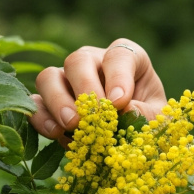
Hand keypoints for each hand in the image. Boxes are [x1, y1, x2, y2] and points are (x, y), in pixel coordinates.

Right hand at [29, 39, 166, 140]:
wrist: (133, 139)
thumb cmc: (150, 119)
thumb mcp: (156, 117)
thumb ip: (145, 113)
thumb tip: (123, 110)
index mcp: (128, 59)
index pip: (119, 54)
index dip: (118, 76)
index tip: (120, 101)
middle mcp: (94, 62)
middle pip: (78, 60)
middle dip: (84, 87)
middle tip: (92, 116)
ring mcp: (69, 80)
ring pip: (49, 76)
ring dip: (58, 100)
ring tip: (72, 125)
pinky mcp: (50, 102)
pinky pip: (36, 103)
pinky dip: (42, 117)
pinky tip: (56, 134)